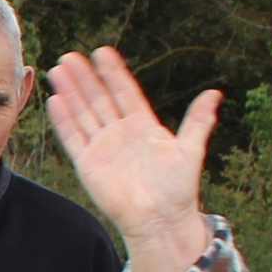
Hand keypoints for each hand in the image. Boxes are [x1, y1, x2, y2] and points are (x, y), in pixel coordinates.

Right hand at [43, 47, 220, 271]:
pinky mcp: (88, 164)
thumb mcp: (191, 149)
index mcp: (143, 126)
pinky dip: (64, 120)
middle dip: (85, 78)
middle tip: (71, 56)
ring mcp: (102, 147)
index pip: (125, 92)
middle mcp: (120, 133)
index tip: (102, 52)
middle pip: (99, 99)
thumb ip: (198, 121)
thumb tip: (215, 94)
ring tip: (58, 70)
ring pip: (83, 113)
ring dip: (71, 92)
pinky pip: (73, 138)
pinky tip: (56, 101)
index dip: (114, 73)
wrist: (160, 219)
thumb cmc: (178, 188)